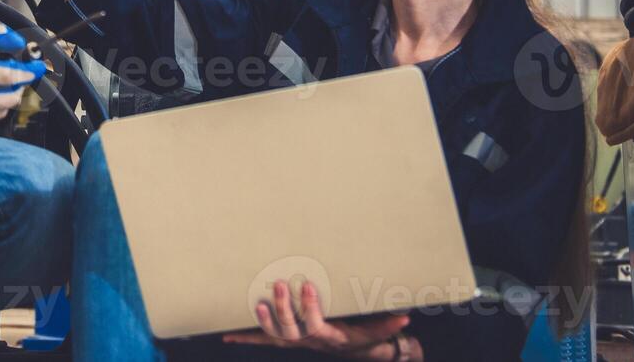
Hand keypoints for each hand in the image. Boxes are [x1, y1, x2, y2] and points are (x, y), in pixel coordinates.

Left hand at [222, 281, 409, 357]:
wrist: (348, 349)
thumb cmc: (360, 336)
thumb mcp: (375, 331)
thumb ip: (388, 323)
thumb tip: (406, 315)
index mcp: (328, 335)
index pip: (316, 323)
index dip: (310, 307)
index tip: (307, 284)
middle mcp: (307, 340)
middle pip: (291, 328)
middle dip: (284, 308)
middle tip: (279, 283)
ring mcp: (293, 340)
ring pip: (274, 334)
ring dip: (262, 320)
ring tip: (256, 303)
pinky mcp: (283, 338)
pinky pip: (261, 338)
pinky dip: (244, 335)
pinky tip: (226, 334)